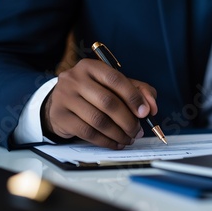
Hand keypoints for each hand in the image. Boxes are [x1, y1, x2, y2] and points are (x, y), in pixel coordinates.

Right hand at [42, 58, 157, 148]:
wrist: (60, 104)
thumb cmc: (92, 94)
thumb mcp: (114, 86)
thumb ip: (138, 91)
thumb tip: (151, 107)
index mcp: (91, 67)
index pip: (115, 79)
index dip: (133, 97)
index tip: (145, 112)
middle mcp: (75, 78)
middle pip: (108, 102)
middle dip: (128, 120)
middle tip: (137, 131)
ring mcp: (65, 97)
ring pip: (98, 120)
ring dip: (118, 133)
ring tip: (128, 139)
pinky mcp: (60, 117)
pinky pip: (88, 133)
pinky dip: (106, 141)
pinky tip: (115, 143)